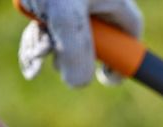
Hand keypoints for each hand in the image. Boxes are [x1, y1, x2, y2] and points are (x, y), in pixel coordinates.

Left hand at [18, 0, 142, 86]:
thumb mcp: (64, 12)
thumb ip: (77, 51)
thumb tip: (79, 83)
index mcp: (111, 0)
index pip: (130, 34)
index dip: (124, 58)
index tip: (107, 76)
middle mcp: (95, 1)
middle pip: (98, 41)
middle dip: (76, 55)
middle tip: (61, 58)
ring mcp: (72, 3)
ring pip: (70, 38)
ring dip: (53, 48)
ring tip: (38, 40)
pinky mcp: (50, 4)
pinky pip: (51, 30)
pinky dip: (40, 38)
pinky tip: (32, 35)